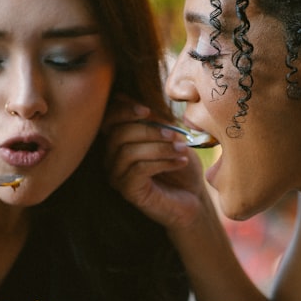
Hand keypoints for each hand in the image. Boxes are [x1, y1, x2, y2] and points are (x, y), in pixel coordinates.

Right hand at [102, 99, 208, 230]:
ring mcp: (117, 175)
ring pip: (128, 152)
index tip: (147, 110)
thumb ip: (153, 119)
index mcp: (118, 140)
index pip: (107, 119)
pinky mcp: (127, 191)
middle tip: (175, 134)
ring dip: (159, 147)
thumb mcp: (169, 135)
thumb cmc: (180, 163)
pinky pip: (139, 170)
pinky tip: (180, 162)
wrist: (193, 197)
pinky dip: (162, 162)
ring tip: (182, 150)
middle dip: (148, 130)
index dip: (123, 110)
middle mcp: (111, 157)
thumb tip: (139, 103)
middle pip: (118, 134)